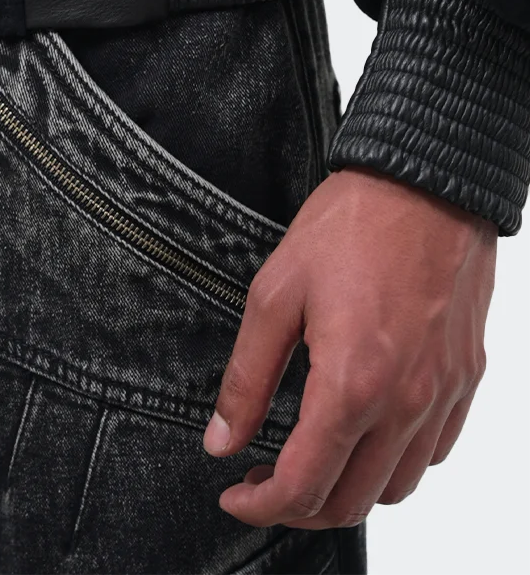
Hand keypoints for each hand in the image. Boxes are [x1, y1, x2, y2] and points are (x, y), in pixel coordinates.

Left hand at [204, 165, 495, 528]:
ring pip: (396, 487)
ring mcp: (442, 394)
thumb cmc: (351, 225)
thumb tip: (221, 438)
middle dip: (299, 506)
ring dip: (349, 488)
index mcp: (352, 384)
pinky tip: (365, 429)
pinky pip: (434, 451)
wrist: (426, 182)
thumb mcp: (274, 292)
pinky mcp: (465, 378)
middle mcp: (405, 403)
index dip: (261, 504)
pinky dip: (396, 461)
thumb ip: (247, 377)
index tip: (234, 492)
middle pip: (350, 502)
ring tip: (313, 456)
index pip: (304, 486)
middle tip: (264, 479)